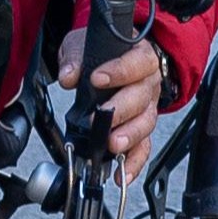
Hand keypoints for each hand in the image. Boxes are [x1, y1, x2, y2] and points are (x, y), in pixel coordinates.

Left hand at [58, 27, 164, 182]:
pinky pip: (143, 148)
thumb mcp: (86, 45)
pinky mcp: (142, 131)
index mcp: (141, 58)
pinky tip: (122, 173)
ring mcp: (148, 109)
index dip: (118, 71)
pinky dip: (133, 163)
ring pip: (145, 124)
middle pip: (141, 98)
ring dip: (129, 137)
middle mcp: (149, 84)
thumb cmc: (105, 53)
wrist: (119, 61)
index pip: (136, 63)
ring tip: (112, 145)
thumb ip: (76, 58)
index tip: (96, 79)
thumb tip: (68, 76)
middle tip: (102, 117)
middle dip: (121, 110)